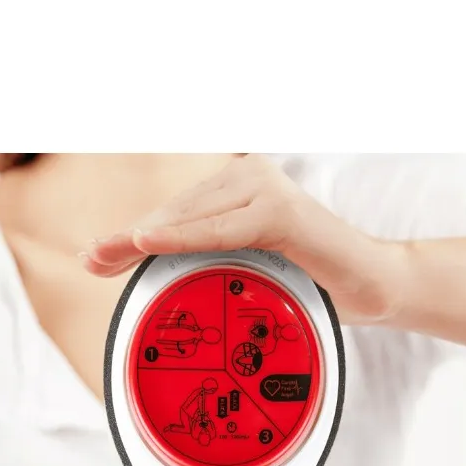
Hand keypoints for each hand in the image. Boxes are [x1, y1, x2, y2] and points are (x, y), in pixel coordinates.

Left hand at [81, 154, 408, 325]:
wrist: (374, 286)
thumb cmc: (314, 282)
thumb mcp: (251, 273)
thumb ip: (212, 266)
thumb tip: (156, 282)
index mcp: (241, 189)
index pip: (176, 214)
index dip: (132, 237)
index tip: (95, 256)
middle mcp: (250, 178)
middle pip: (175, 213)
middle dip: (129, 240)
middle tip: (91, 259)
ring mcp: (266, 190)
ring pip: (191, 218)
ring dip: (144, 238)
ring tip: (106, 255)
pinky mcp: (282, 211)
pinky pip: (221, 229)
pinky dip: (182, 237)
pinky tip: (147, 243)